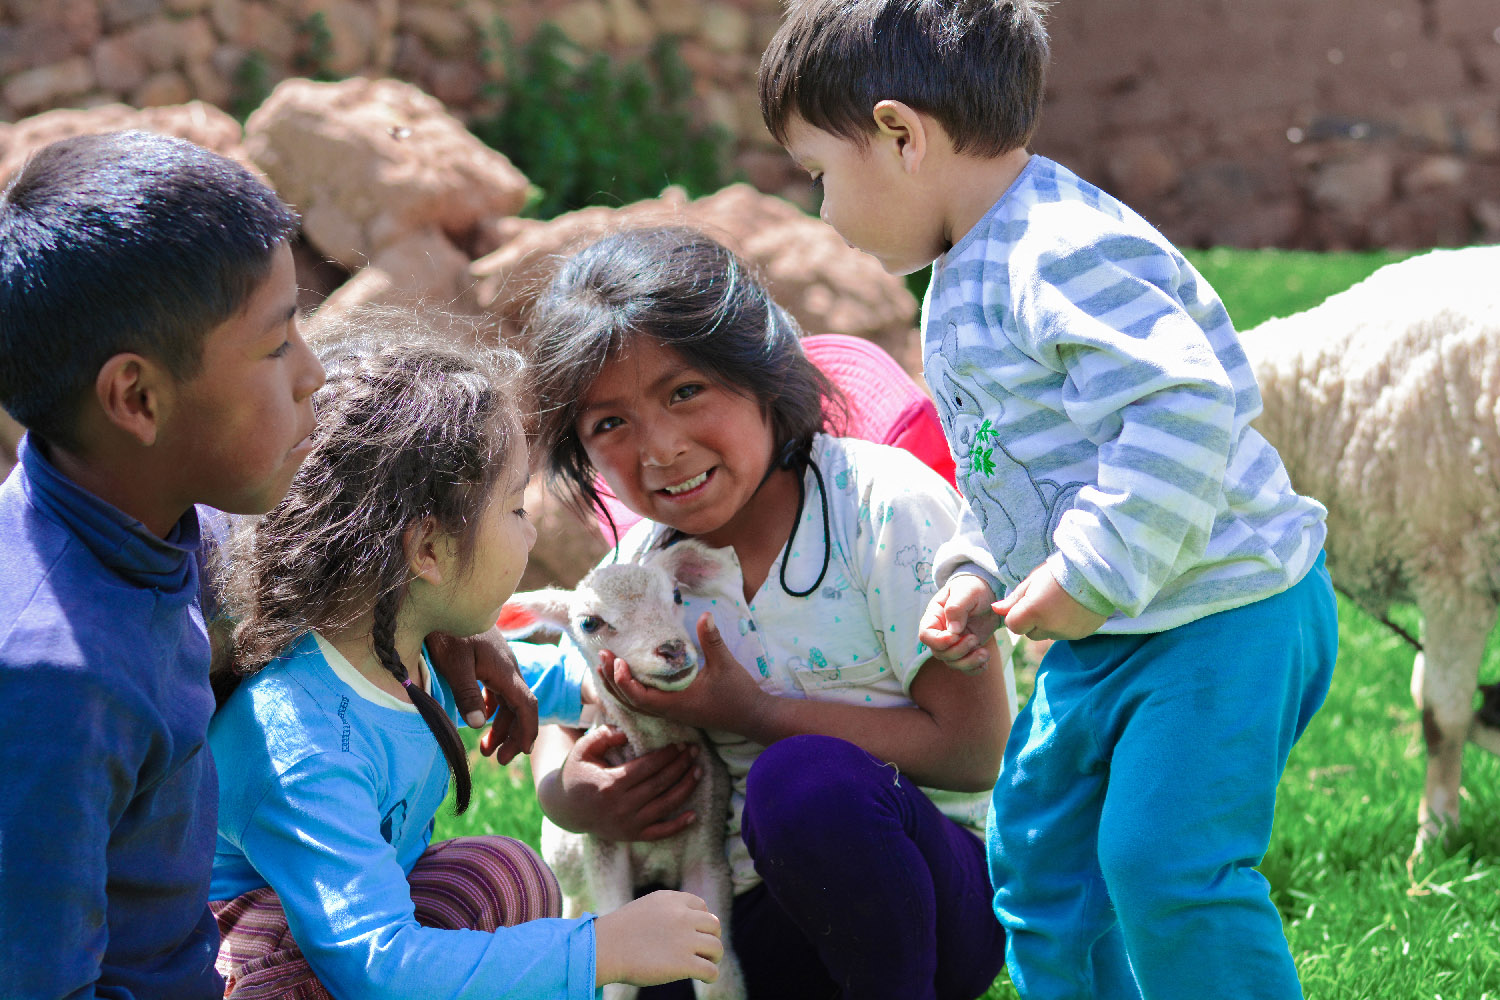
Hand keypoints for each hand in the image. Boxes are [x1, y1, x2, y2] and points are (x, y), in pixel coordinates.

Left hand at [425, 627, 538, 763]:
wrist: (448, 600)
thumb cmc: (450, 630)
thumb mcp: (454, 664)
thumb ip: (466, 693)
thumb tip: (478, 724)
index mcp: (505, 671)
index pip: (527, 705)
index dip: (528, 730)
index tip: (523, 752)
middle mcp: (508, 669)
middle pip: (521, 707)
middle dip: (514, 735)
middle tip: (500, 760)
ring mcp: (500, 665)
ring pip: (509, 701)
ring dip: (503, 726)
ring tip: (486, 749)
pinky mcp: (489, 662)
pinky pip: (499, 692)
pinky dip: (494, 711)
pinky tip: (481, 720)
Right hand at [543, 726, 701, 840]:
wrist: (566, 809)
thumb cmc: (576, 774)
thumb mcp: (583, 750)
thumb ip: (603, 736)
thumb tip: (626, 731)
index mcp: (610, 784)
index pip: (648, 767)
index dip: (667, 755)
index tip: (680, 744)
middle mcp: (622, 806)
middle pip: (660, 784)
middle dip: (681, 766)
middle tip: (695, 751)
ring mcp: (628, 823)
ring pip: (665, 806)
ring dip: (685, 788)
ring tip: (698, 771)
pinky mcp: (632, 835)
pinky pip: (659, 833)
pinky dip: (678, 826)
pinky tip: (694, 815)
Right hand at [594, 890, 721, 987]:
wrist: (604, 948)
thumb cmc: (619, 932)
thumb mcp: (646, 908)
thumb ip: (668, 911)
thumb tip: (686, 925)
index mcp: (672, 900)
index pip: (702, 907)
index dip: (703, 922)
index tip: (698, 933)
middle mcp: (683, 916)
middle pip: (714, 925)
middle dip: (712, 937)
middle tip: (705, 950)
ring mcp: (685, 940)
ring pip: (716, 947)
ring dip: (714, 957)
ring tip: (707, 963)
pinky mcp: (684, 963)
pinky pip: (711, 969)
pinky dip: (712, 975)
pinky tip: (705, 977)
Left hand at [599, 613, 768, 735]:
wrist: (753, 716)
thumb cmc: (739, 693)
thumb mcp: (726, 664)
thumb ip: (712, 640)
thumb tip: (705, 614)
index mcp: (677, 704)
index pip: (640, 698)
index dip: (624, 682)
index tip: (618, 662)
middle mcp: (669, 711)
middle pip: (630, 702)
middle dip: (613, 681)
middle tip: (603, 656)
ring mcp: (671, 713)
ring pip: (635, 705)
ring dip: (618, 687)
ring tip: (606, 666)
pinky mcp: (676, 710)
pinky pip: (645, 704)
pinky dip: (630, 692)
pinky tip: (627, 678)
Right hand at [919, 574, 1000, 672]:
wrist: (989, 592)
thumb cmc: (973, 587)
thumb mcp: (966, 591)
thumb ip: (956, 608)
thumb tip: (953, 630)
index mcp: (935, 616)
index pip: (925, 635)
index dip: (939, 641)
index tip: (956, 635)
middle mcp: (941, 632)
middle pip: (939, 653)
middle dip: (958, 651)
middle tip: (975, 638)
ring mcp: (954, 643)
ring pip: (952, 662)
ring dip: (968, 662)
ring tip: (984, 653)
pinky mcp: (968, 649)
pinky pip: (966, 667)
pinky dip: (975, 668)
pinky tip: (985, 661)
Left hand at [993, 563, 1108, 640]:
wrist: (1098, 571)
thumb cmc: (1061, 571)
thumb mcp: (1033, 580)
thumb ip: (1014, 599)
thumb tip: (996, 610)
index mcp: (1033, 611)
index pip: (1013, 626)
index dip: (1016, 615)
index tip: (1026, 602)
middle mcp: (1049, 626)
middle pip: (1030, 633)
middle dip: (1033, 621)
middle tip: (1045, 600)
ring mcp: (1067, 633)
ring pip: (1048, 635)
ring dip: (1049, 624)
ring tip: (1061, 602)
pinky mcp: (1081, 634)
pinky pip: (1065, 635)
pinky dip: (1065, 625)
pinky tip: (1072, 608)